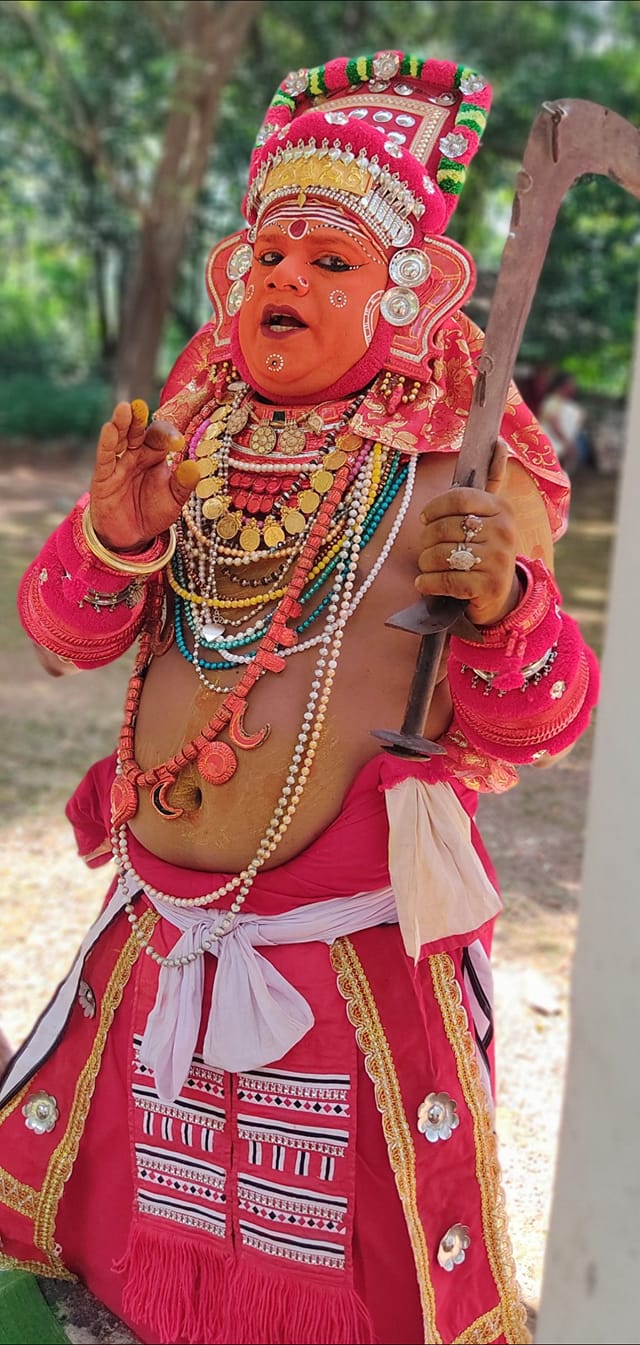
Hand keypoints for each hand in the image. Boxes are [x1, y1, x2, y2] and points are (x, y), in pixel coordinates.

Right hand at [89, 400, 199, 550]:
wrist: (130, 536)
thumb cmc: (153, 513)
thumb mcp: (174, 501)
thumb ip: (183, 484)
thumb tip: (195, 467)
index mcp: (156, 456)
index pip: (161, 437)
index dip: (168, 436)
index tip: (178, 443)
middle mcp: (136, 454)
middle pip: (138, 431)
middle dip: (139, 418)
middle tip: (141, 406)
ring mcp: (119, 463)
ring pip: (119, 438)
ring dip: (122, 423)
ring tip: (125, 408)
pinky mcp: (103, 475)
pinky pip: (105, 456)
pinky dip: (106, 442)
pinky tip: (109, 428)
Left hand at [415, 440, 519, 626]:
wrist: (501, 595)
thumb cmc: (485, 549)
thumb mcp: (490, 514)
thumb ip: (491, 480)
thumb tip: (498, 442)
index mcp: (502, 508)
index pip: (459, 498)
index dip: (435, 508)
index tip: (426, 517)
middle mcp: (504, 531)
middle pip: (445, 528)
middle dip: (426, 540)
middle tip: (426, 548)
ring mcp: (499, 560)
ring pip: (442, 554)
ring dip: (426, 563)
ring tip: (428, 566)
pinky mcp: (490, 586)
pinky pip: (446, 580)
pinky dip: (428, 583)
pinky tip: (425, 584)